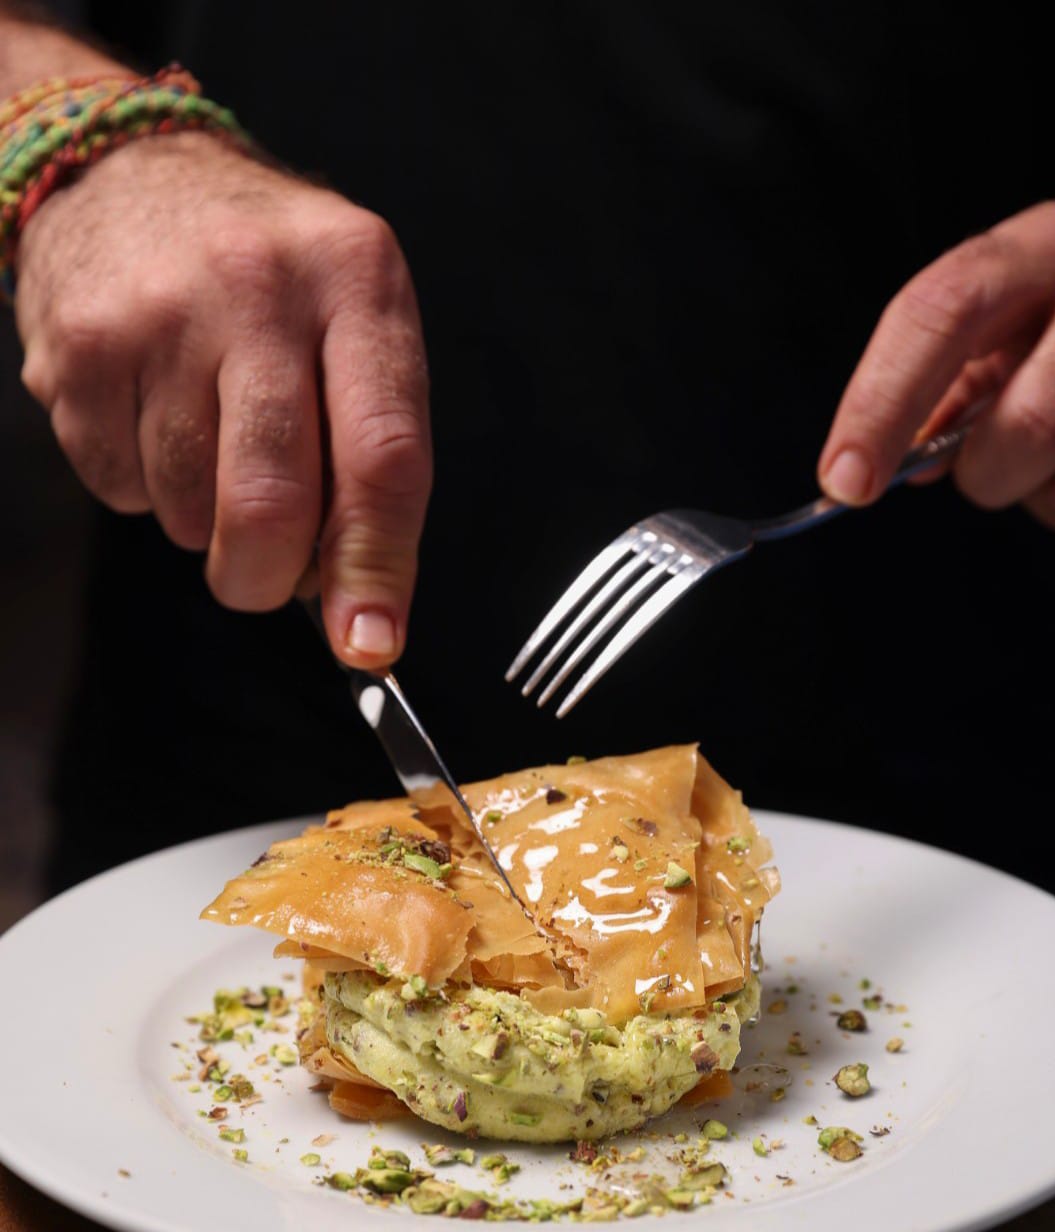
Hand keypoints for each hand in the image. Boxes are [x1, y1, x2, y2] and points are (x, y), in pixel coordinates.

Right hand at [14, 131, 431, 663]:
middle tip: (265, 575)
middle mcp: (261, 287)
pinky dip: (145, 489)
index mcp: (357, 281)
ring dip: (205, 522)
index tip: (371, 643)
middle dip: (268, 577)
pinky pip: (120, 489)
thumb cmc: (267, 277)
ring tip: (208, 444)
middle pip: (272, 503)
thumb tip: (364, 611)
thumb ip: (371, 457)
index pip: (384, 456)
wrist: (126, 174)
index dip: (377, 569)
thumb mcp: (353, 325)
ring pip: (191, 510)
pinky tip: (153, 419)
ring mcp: (160, 314)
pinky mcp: (79, 348)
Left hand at [818, 201, 1054, 533]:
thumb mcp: (1010, 317)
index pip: (939, 314)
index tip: (846, 480)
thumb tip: (890, 463)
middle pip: (1032, 420)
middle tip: (983, 471)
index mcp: (1036, 250)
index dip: (881, 404)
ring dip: (1049, 492)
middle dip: (990, 471)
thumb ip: (948, 382)